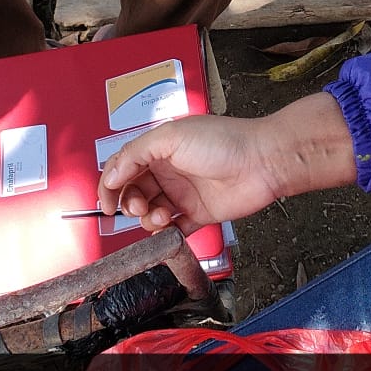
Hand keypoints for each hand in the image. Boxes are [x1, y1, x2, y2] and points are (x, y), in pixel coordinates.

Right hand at [98, 115, 287, 235]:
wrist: (262, 162)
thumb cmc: (224, 141)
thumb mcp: (171, 136)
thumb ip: (136, 154)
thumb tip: (112, 175)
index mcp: (159, 149)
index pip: (123, 167)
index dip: (111, 185)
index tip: (107, 202)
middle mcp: (169, 171)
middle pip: (134, 193)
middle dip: (129, 204)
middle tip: (138, 207)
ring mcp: (183, 193)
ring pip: (151, 213)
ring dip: (148, 219)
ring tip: (162, 216)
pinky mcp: (198, 214)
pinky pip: (174, 230)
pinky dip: (167, 234)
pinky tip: (171, 229)